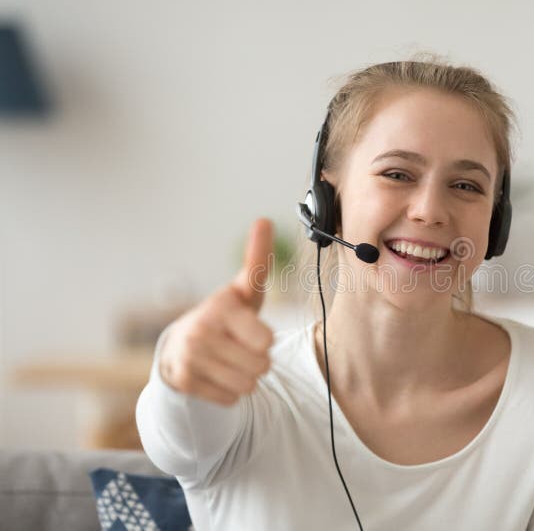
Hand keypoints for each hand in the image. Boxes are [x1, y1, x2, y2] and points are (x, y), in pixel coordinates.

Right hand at [158, 218, 274, 405]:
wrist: (180, 349)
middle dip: (257, 361)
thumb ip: (257, 260)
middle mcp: (202, 331)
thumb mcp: (242, 291)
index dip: (264, 340)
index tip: (245, 328)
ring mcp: (190, 358)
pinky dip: (228, 393)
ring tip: (228, 361)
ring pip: (248, 386)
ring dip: (244, 378)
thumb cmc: (225, 318)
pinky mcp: (183, 382)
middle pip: (262, 366)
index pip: (266, 341)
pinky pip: (231, 400)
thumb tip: (264, 219)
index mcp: (221, 307)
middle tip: (238, 348)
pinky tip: (214, 376)